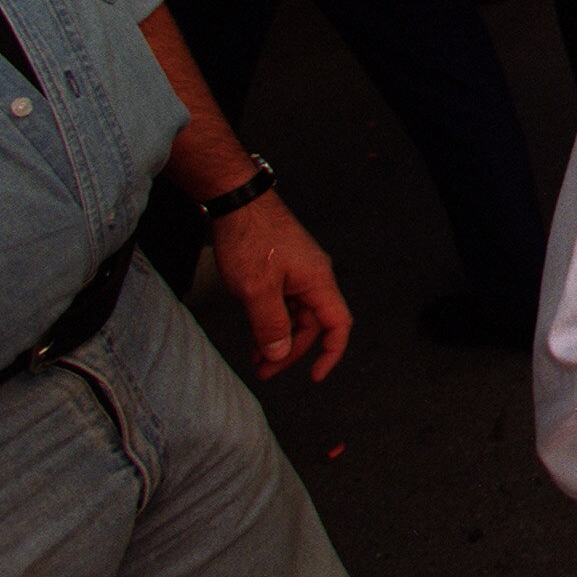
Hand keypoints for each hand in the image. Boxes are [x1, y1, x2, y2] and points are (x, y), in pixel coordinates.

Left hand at [208, 193, 352, 380]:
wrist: (238, 200)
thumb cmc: (251, 237)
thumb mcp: (257, 289)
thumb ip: (271, 325)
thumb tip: (280, 353)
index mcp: (318, 281)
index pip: (338, 325)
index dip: (330, 353)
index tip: (314, 376)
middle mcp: (315, 276)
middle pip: (313, 324)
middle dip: (291, 350)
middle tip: (264, 369)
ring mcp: (299, 270)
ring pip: (297, 314)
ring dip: (279, 337)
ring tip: (256, 358)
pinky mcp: (284, 266)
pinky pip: (285, 301)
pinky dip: (272, 320)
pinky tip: (255, 329)